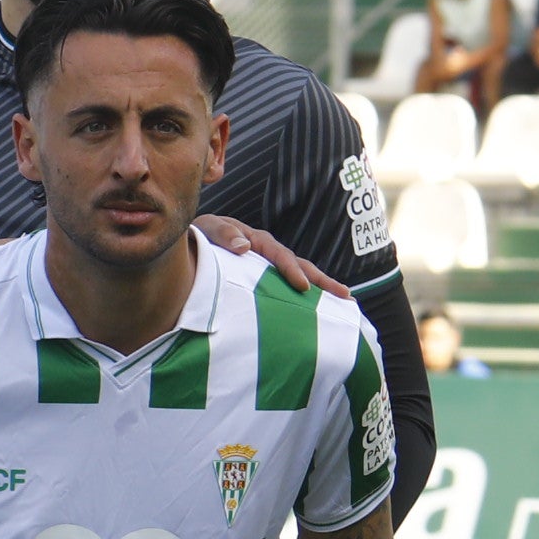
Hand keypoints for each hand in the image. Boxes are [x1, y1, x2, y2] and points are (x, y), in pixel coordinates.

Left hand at [193, 213, 349, 296]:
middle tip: (345, 296)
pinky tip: (320, 308)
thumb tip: (244, 246)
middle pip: (300, 265)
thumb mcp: (208, 229)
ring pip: (300, 274)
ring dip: (321, 287)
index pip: (279, 255)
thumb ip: (223, 235)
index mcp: (256, 240)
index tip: (303, 287)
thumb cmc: (200, 236)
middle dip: (322, 280)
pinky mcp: (266, 276)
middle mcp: (268, 251)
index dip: (292, 270)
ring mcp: (269, 264)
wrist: (192, 242)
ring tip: (345, 301)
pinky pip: (288, 285)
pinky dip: (306, 293)